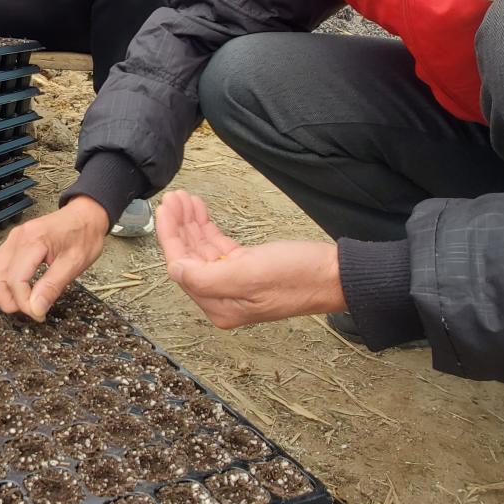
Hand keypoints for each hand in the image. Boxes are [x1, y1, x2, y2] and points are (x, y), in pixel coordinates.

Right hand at [0, 196, 109, 320]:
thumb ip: (53, 286)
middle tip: (31, 309)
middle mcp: (16, 239)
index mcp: (34, 241)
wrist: (84, 215)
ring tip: (22, 301)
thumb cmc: (84, 236)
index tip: (39, 314)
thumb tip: (35, 310)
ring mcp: (10, 240)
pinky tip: (15, 290)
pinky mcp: (10, 244)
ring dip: (0, 293)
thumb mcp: (75, 263)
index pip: (15, 280)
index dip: (24, 303)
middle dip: (9, 301)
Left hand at [156, 190, 345, 328]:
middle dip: (178, 226)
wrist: (336, 275)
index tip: (166, 208)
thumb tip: (174, 270)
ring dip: (191, 223)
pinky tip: (200, 211)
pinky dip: (207, 228)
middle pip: (189, 257)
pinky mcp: (247, 268)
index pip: (182, 268)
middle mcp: (223, 298)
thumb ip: (206, 277)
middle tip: (175, 197)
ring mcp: (235, 283)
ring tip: (185, 198)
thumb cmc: (299, 277)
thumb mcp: (249, 275)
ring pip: (202, 249)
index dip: (171, 236)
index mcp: (219, 306)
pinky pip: (218, 247)